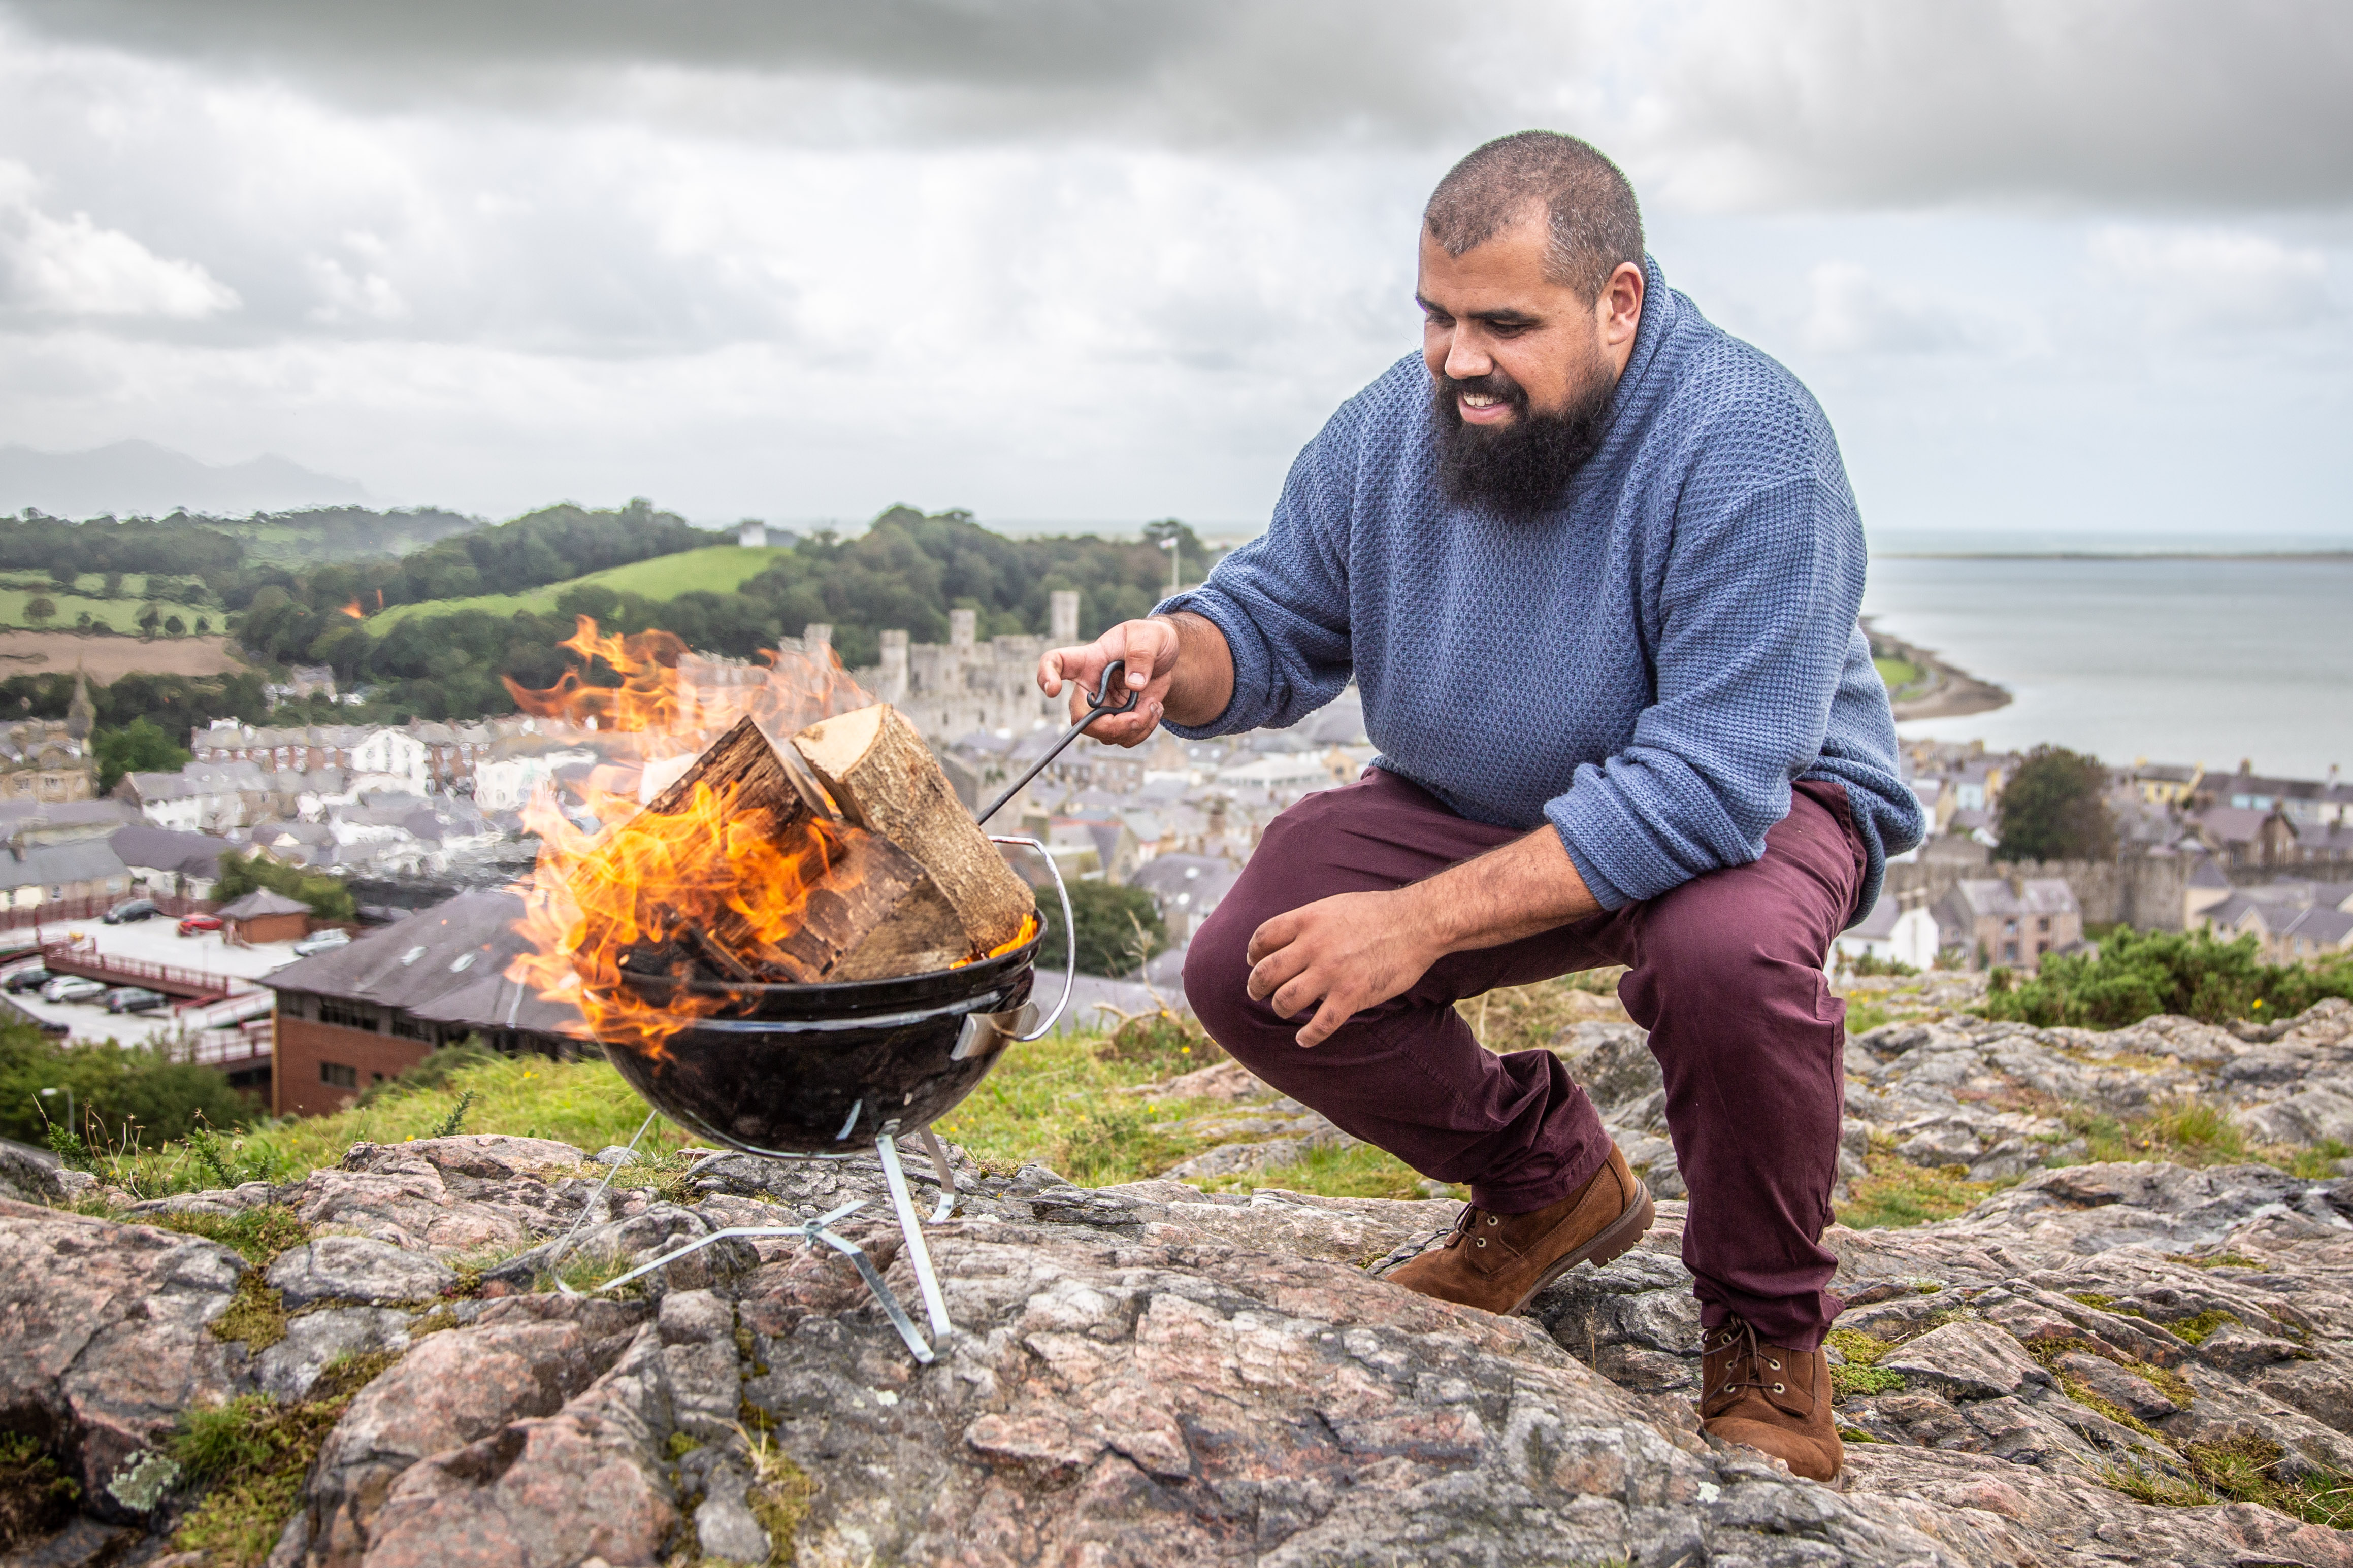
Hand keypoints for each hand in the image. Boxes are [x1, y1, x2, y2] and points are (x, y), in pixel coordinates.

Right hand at [1036, 617, 1178, 747]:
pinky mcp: (1120, 719)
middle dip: (1108, 726)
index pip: (1055, 662)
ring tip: (1153, 704)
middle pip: (1079, 718)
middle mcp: (1090, 687)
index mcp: (1088, 660)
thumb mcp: (1150, 636)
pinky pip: (1124, 738)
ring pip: (1105, 734)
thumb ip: (1141, 654)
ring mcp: (1104, 707)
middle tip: (1136, 718)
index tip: (1052, 689)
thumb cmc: (1152, 640)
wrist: (1167, 659)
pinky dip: (1143, 730)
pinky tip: (1154, 709)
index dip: (1046, 676)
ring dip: (1134, 727)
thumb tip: (1134, 684)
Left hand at [1245, 889, 1443, 1047]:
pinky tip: (1304, 1039)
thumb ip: (1309, 922)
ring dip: (1280, 1009)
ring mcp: (1331, 972)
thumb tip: (1287, 939)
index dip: (1253, 954)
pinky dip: (1307, 1036)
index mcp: (1307, 919)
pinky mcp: (1351, 995)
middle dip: (1256, 987)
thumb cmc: (1378, 912)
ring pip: (1285, 1001)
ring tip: (1284, 1011)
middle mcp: (1313, 946)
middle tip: (1257, 993)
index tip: (1255, 962)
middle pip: (1265, 973)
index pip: (1262, 939)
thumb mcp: (1335, 906)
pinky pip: (1319, 1025)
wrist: (1417, 922)